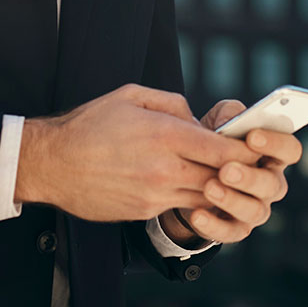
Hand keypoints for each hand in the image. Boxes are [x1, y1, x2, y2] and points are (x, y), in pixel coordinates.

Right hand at [15, 84, 256, 221]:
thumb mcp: (130, 96)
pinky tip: (181, 182)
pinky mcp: (144, 211)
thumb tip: (196, 120)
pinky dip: (187, 195)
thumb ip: (171, 102)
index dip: (245, 150)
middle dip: (237, 171)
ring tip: (217, 174)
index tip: (255, 146)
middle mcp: (164, 167)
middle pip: (221, 176)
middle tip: (246, 163)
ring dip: (215, 187)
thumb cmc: (88, 124)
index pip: (223, 149)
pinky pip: (178, 204)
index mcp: (164, 134)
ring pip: (204, 196)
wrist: (52, 163)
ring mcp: (155, 194)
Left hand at [159, 98, 302, 245]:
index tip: (252, 136)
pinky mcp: (237, 228)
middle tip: (226, 169)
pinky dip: (214, 225)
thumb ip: (229, 114)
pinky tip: (197, 214)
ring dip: (232, 200)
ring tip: (209, 187)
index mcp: (273, 155)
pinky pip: (231, 232)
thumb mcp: (219, 120)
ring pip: (255, 211)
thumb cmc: (214, 140)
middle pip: (273, 184)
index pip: (290, 150)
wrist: (189, 171)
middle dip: (250, 177)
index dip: (276, 143)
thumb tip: (231, 119)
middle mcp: (271, 183)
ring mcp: (256, 208)